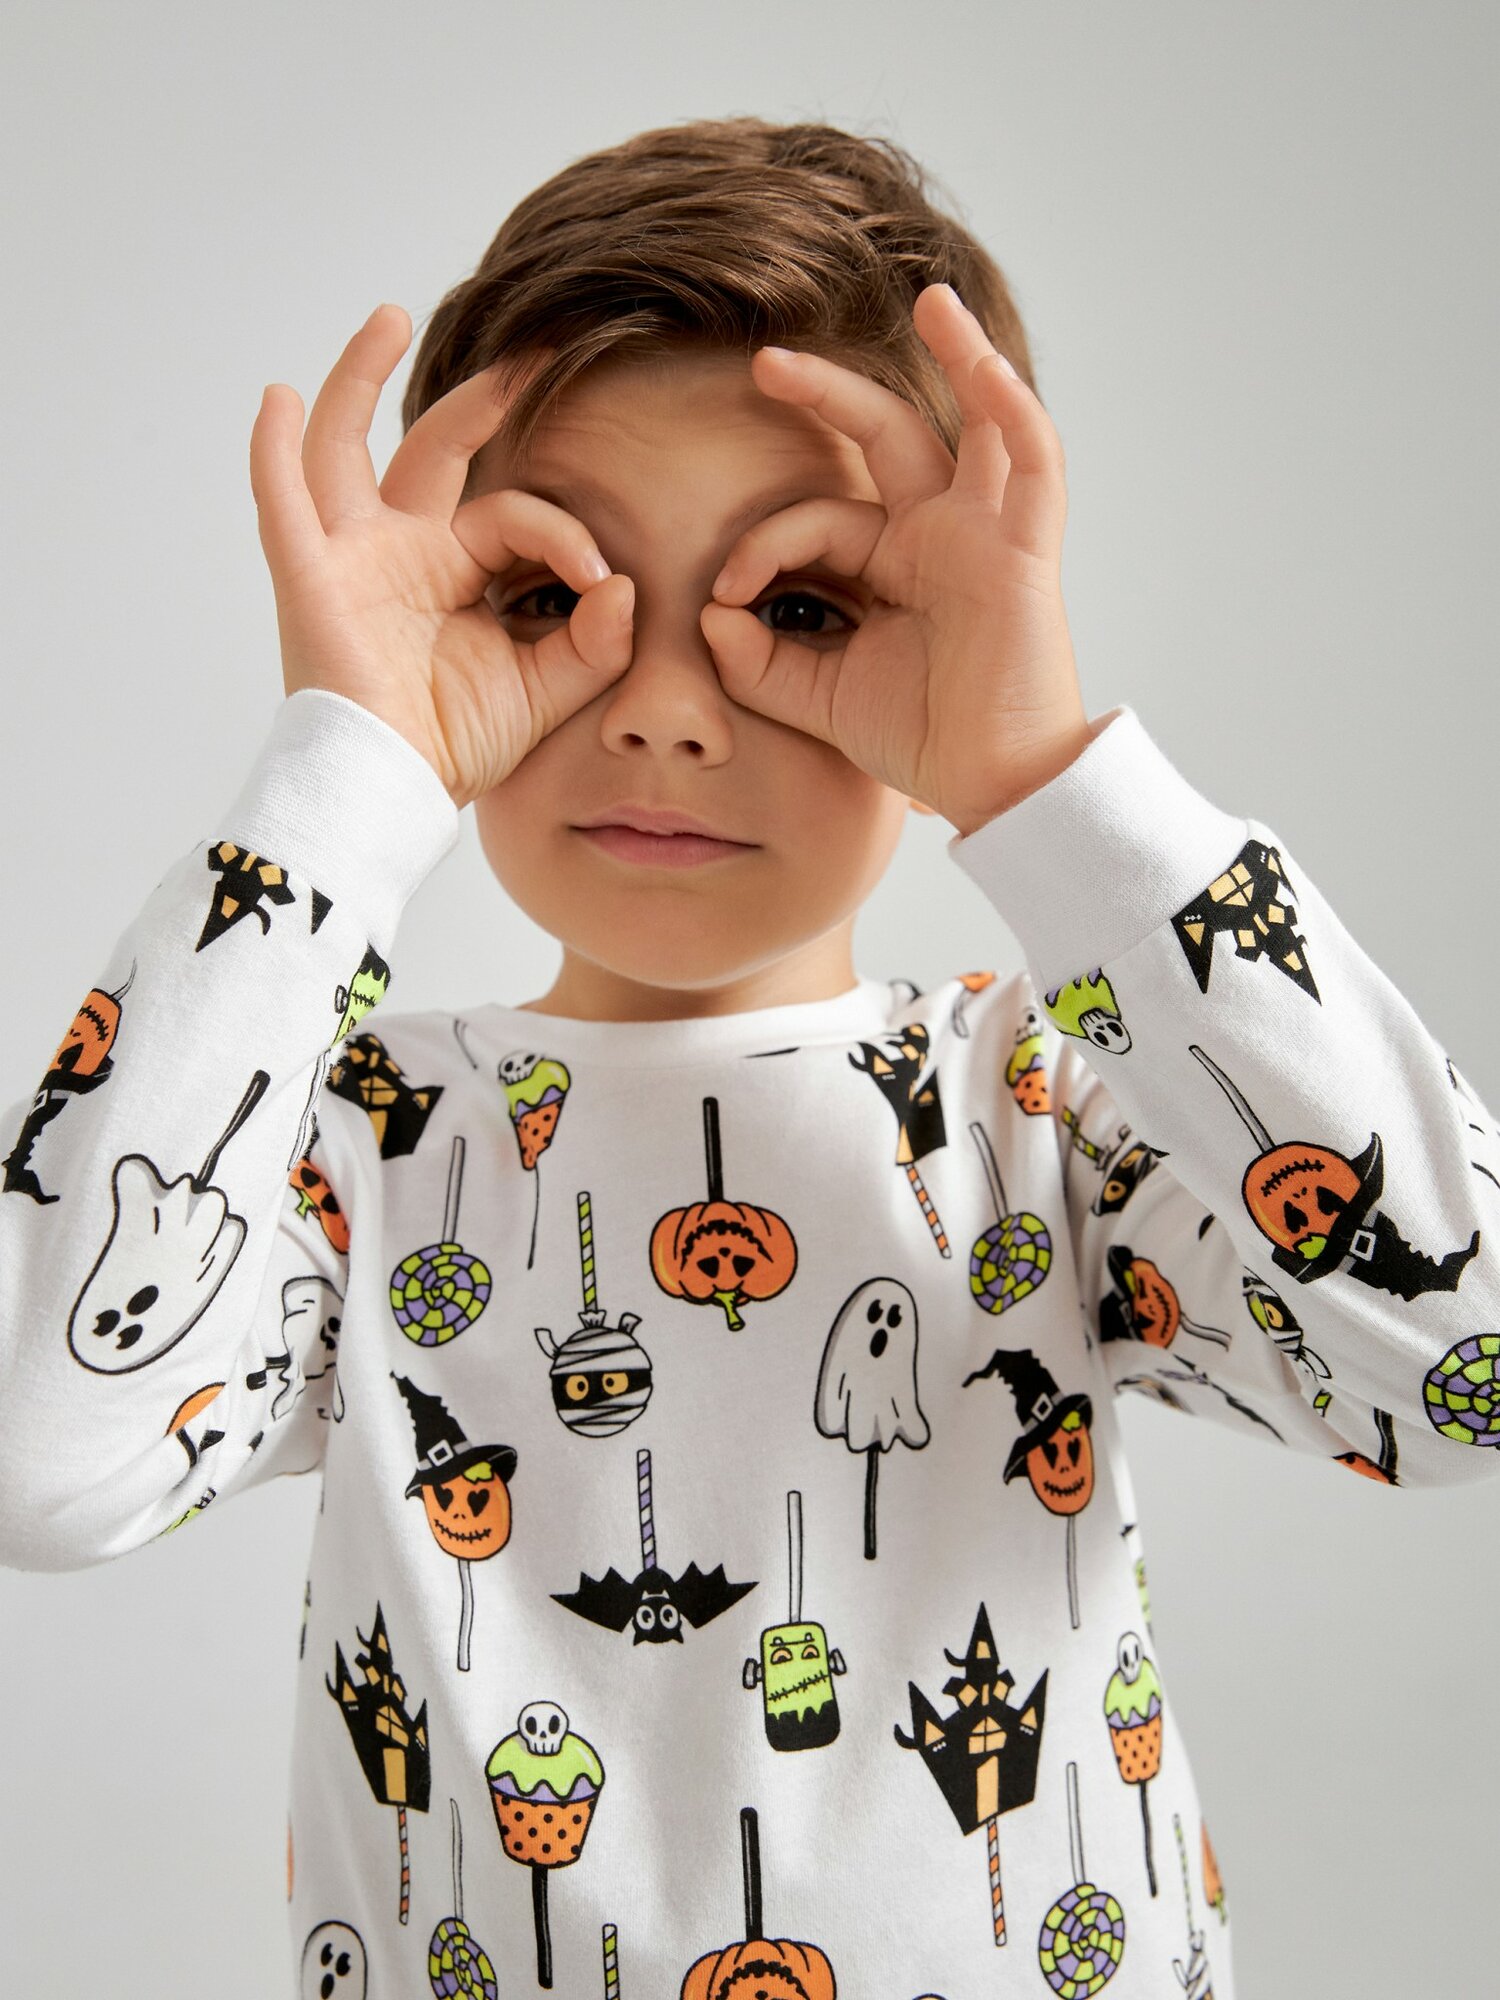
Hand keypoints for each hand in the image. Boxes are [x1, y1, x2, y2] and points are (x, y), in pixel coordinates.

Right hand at [249, 304, 634, 808]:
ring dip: (360, 380)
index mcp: (454, 573)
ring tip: (390, 315)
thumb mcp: (544, 689)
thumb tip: (625, 585)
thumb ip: (593, 642)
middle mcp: (399, 552)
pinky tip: (280, 396)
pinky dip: (274, 450)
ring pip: (347, 448)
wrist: (393, 789)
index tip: (603, 574)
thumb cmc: (456, 745)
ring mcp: (349, 557)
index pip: (513, 514)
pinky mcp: (309, 576)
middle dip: (479, 400)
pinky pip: (283, 500)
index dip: (564, 533)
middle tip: (529, 352)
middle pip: (435, 452)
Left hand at [700, 283, 1093, 835]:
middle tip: (764, 361)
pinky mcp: (1025, 551)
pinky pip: (1032, 463)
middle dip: (828, 393)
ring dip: (962, 354)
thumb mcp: (816, 697)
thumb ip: (757, 660)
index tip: (722, 593)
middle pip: (887, 437)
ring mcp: (987, 536)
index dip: (761, 544)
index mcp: (894, 564)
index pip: (817, 518)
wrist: (991, 788)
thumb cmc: (921, 741)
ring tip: (932, 299)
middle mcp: (941, 536)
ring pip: (979, 423)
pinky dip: (1013, 409)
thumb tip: (706, 614)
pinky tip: (985, 363)